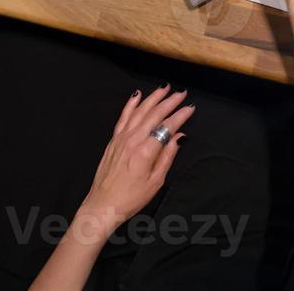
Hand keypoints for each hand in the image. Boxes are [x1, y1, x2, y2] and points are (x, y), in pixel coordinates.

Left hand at [76, 86, 194, 239]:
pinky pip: (123, 116)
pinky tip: (137, 95)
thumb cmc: (131, 197)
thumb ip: (168, 156)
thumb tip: (179, 137)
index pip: (167, 126)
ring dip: (153, 98)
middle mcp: (133, 139)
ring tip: (164, 88)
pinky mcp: (113, 140)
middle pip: (154, 114)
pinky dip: (131, 104)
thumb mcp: (156, 181)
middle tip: (182, 93)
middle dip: (169, 101)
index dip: (180, 116)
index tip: (190, 108)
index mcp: (146, 151)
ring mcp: (121, 138)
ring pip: (139, 111)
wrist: (103, 204)